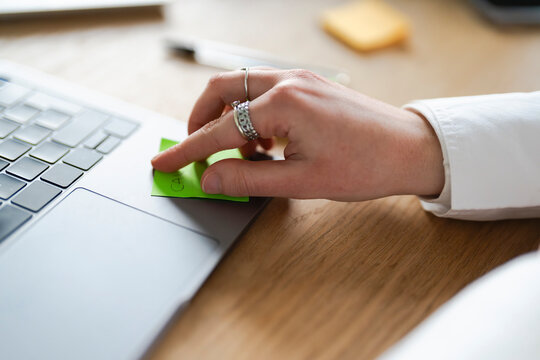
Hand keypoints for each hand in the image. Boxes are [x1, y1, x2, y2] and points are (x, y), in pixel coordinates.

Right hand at [151, 68, 443, 200]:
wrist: (411, 149)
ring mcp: (300, 79)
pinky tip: (267, 144)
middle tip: (197, 149)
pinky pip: (266, 92)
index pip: (218, 130)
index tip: (163, 163)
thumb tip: (211, 178)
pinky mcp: (310, 85)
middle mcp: (288, 82)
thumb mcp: (301, 181)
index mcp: (284, 104)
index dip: (187, 151)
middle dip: (201, 119)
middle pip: (222, 89)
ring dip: (229, 117)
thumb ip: (249, 180)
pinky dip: (253, 115)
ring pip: (243, 88)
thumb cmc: (366, 165)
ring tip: (243, 155)